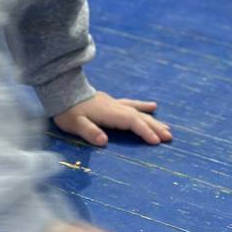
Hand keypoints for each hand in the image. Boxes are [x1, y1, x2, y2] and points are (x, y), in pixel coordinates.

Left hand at [53, 92, 171, 146]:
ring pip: (138, 111)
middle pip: (139, 117)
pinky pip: (132, 105)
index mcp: (109, 113)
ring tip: (168, 127)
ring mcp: (114, 104)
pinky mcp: (111, 103)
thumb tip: (104, 141)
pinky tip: (152, 106)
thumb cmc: (67, 110)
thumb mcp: (75, 124)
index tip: (156, 141)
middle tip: (169, 137)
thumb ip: (89, 132)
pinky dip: (143, 107)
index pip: (131, 122)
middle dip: (155, 127)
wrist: (62, 90)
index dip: (144, 131)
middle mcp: (115, 107)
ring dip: (153, 120)